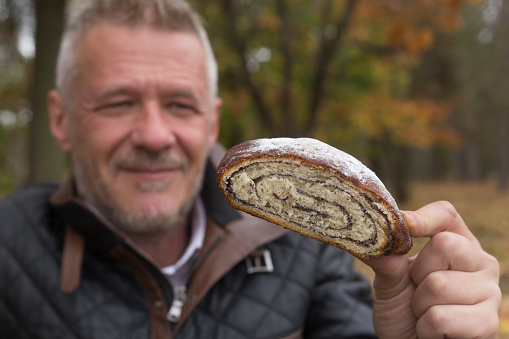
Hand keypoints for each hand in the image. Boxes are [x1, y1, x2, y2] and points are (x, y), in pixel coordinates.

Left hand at [361, 201, 500, 338]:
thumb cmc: (405, 312)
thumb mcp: (389, 284)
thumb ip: (385, 263)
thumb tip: (372, 245)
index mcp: (457, 243)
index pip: (446, 215)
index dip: (425, 217)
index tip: (404, 223)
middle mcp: (479, 262)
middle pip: (446, 245)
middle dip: (418, 272)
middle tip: (417, 291)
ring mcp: (489, 292)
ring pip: (439, 284)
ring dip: (419, 306)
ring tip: (425, 314)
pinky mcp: (487, 323)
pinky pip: (441, 318)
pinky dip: (426, 328)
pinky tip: (434, 332)